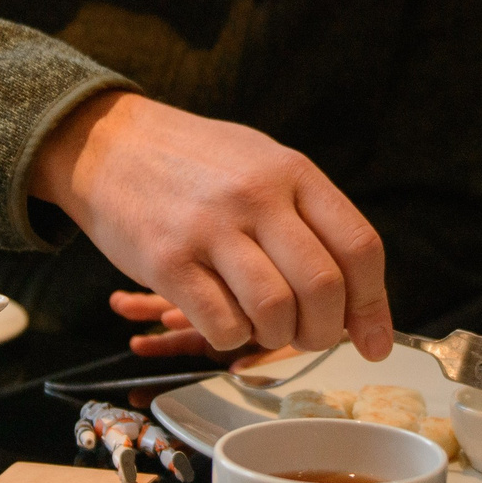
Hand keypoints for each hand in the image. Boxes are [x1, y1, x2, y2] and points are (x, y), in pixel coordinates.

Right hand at [31, 92, 391, 359]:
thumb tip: (361, 306)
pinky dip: (234, 338)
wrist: (108, 143)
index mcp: (291, 172)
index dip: (373, 304)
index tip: (372, 339)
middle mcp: (256, 197)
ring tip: (265, 328)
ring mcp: (210, 229)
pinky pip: (222, 324)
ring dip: (279, 337)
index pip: (359, 247)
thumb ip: (312, 224)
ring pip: (276, 312)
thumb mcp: (263, 166)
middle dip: (325, 331)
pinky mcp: (167, 261)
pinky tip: (225, 321)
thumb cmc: (196, 164)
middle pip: (323, 288)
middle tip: (311, 337)